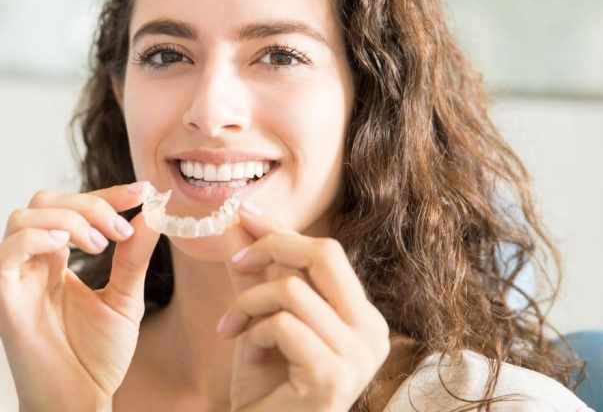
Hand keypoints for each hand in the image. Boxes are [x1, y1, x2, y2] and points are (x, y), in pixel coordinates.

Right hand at [0, 181, 161, 410]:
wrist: (80, 403)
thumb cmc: (96, 358)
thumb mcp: (125, 299)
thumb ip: (133, 258)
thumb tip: (151, 214)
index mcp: (56, 260)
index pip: (72, 208)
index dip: (105, 194)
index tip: (141, 192)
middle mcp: (31, 264)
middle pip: (43, 203)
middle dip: (87, 204)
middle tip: (119, 230)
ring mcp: (15, 281)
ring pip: (20, 219)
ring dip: (65, 220)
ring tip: (99, 245)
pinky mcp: (3, 303)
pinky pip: (0, 255)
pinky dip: (32, 240)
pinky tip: (64, 249)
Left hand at [220, 204, 390, 411]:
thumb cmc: (266, 387)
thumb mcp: (261, 319)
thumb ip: (257, 274)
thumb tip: (241, 221)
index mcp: (362, 317)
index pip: (327, 253)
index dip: (282, 230)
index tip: (244, 214)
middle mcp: (371, 333)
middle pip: (325, 254)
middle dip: (272, 246)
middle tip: (235, 262)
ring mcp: (358, 357)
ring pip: (292, 290)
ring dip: (247, 304)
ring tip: (231, 328)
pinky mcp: (332, 376)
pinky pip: (282, 325)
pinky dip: (252, 333)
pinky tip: (245, 354)